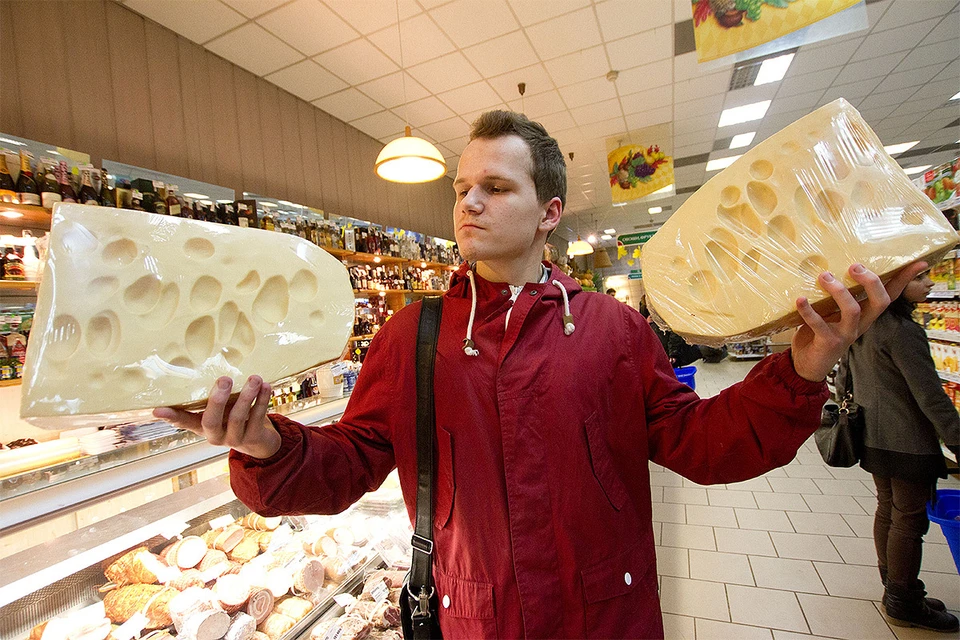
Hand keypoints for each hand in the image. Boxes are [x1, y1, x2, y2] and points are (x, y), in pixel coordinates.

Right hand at [153, 375, 280, 458]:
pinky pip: (257, 418)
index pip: (182, 421)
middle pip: (210, 420)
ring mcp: (233, 439)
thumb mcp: (219, 408)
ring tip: (254, 378)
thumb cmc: (233, 417)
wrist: (258, 442)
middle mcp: (214, 436)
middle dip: (217, 400)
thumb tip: (200, 364)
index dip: (171, 416)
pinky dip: (261, 401)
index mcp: (201, 426)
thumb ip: (209, 395)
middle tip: (225, 379)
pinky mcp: (253, 439)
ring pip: (237, 418)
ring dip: (247, 396)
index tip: (157, 410)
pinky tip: (266, 386)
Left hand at [791, 261, 927, 381]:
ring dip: (839, 291)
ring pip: (853, 310)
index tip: (919, 262)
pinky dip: (808, 311)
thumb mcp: (832, 312)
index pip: (890, 295)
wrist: (806, 365)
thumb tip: (828, 265)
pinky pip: (819, 324)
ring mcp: (845, 334)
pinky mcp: (827, 342)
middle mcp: (860, 324)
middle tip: (855, 266)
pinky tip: (800, 299)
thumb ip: (835, 296)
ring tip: (824, 276)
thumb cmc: (819, 333)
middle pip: (880, 302)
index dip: (904, 280)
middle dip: (871, 282)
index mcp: (866, 315)